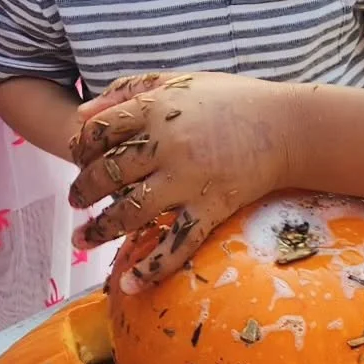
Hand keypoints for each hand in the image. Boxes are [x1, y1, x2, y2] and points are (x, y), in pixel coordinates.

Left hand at [67, 72, 292, 285]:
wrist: (288, 126)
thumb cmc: (233, 100)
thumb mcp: (179, 81)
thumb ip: (130, 89)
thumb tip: (83, 115)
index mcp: (157, 108)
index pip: (99, 132)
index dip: (81, 148)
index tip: (79, 160)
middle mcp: (167, 144)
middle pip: (107, 173)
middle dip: (83, 191)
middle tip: (76, 201)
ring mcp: (189, 179)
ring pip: (131, 212)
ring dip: (101, 230)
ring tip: (82, 239)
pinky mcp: (212, 207)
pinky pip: (176, 243)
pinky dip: (152, 268)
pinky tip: (130, 283)